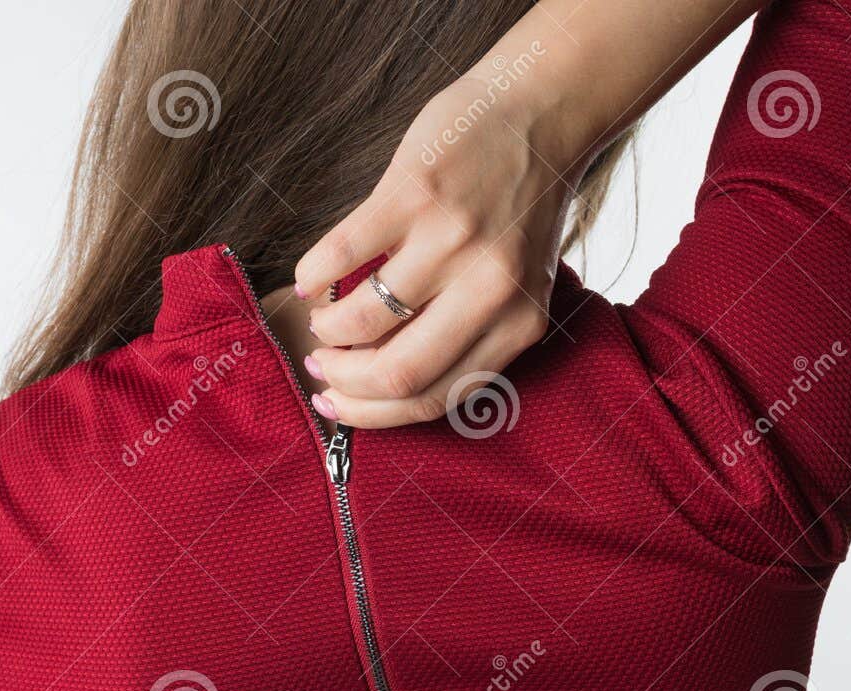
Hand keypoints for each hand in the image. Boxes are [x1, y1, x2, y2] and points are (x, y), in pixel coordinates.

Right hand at [293, 71, 577, 429]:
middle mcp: (490, 287)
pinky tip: (310, 278)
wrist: (540, 115)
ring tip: (322, 318)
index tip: (338, 407)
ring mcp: (451, 238)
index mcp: (519, 322)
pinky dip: (314, 273)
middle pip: (397, 371)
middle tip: (322, 366)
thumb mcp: (518, 286)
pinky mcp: (416, 191)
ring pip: (364, 317)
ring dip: (327, 328)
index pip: (435, 397)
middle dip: (344, 381)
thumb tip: (382, 386)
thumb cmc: (519, 209)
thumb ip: (470, 334)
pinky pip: (343, 252)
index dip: (374, 415)